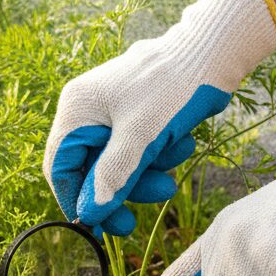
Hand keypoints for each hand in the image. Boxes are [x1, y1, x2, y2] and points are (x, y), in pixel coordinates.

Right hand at [43, 0, 275, 235]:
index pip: (60, 168)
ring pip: (117, 160)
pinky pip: (136, 146)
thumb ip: (111, 177)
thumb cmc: (173, 88)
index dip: (76, 200)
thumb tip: (88, 214)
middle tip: (135, 220)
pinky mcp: (134, 110)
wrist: (215, 48)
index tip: (97, 228)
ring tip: (174, 174)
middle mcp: (86, 109)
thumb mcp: (141, 138)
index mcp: (76, 110)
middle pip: (91, 167)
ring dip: (145, 173)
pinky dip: (157, 153)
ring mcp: (110, 109)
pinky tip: (182, 143)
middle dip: (120, 189)